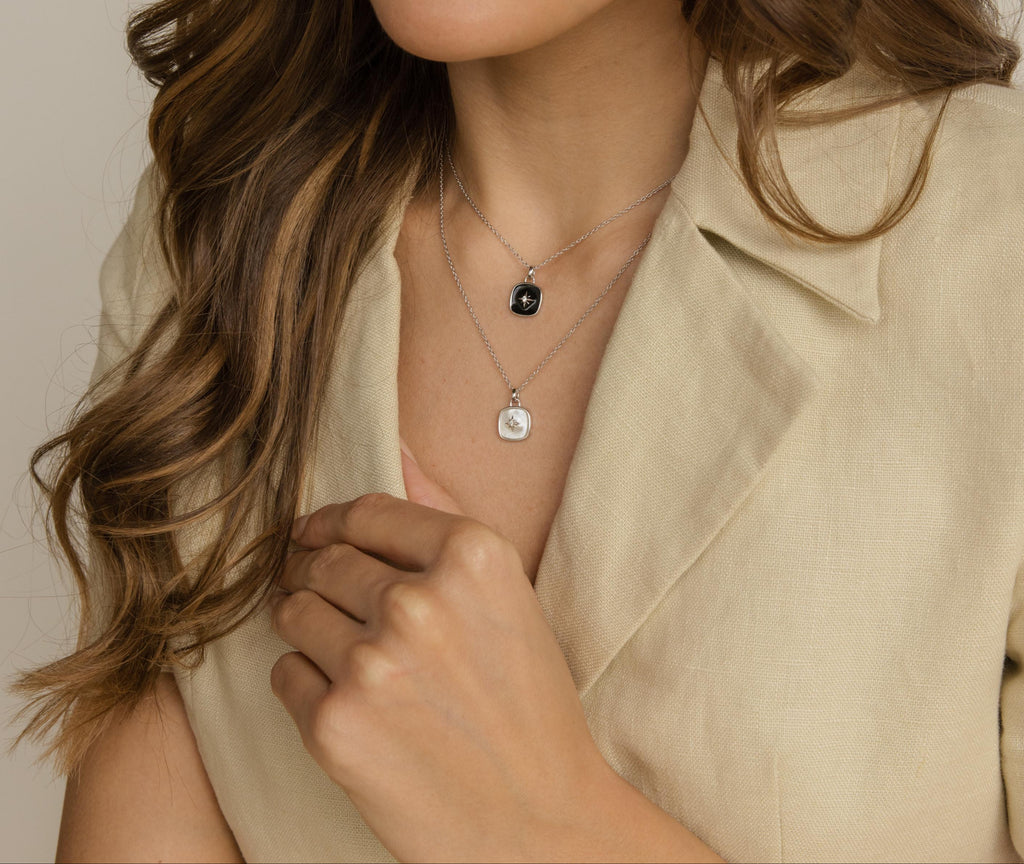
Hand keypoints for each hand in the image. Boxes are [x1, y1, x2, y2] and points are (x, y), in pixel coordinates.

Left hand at [269, 448, 620, 861]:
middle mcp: (419, 602)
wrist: (539, 821)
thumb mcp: (507, 593)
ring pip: (292, 610)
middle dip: (313, 571)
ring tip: (337, 646)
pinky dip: (303, 679)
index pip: (366, 512)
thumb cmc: (528, 702)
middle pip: (322, 559)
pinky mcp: (335, 726)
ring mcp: (372, 665)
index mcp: (472, 557)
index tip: (316, 532)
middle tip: (321, 592)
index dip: (332, 520)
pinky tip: (345, 697)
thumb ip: (447, 515)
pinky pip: (283, 672)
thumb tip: (401, 450)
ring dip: (304, 622)